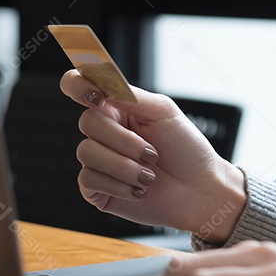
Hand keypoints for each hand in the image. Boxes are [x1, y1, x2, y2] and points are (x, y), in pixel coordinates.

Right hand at [59, 70, 245, 239]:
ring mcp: (97, 160)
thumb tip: (100, 84)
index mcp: (116, 108)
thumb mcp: (162, 111)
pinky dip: (120, 185)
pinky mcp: (95, 188)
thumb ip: (129, 94)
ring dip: (125, 166)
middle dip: (124, 141)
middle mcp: (102, 132)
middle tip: (152, 154)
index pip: (78, 85)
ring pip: (87, 153)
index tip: (96, 97)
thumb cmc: (186, 150)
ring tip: (149, 176)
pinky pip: (89, 179)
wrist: (198, 191)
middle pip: (87, 122)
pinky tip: (139, 189)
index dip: (77, 86)